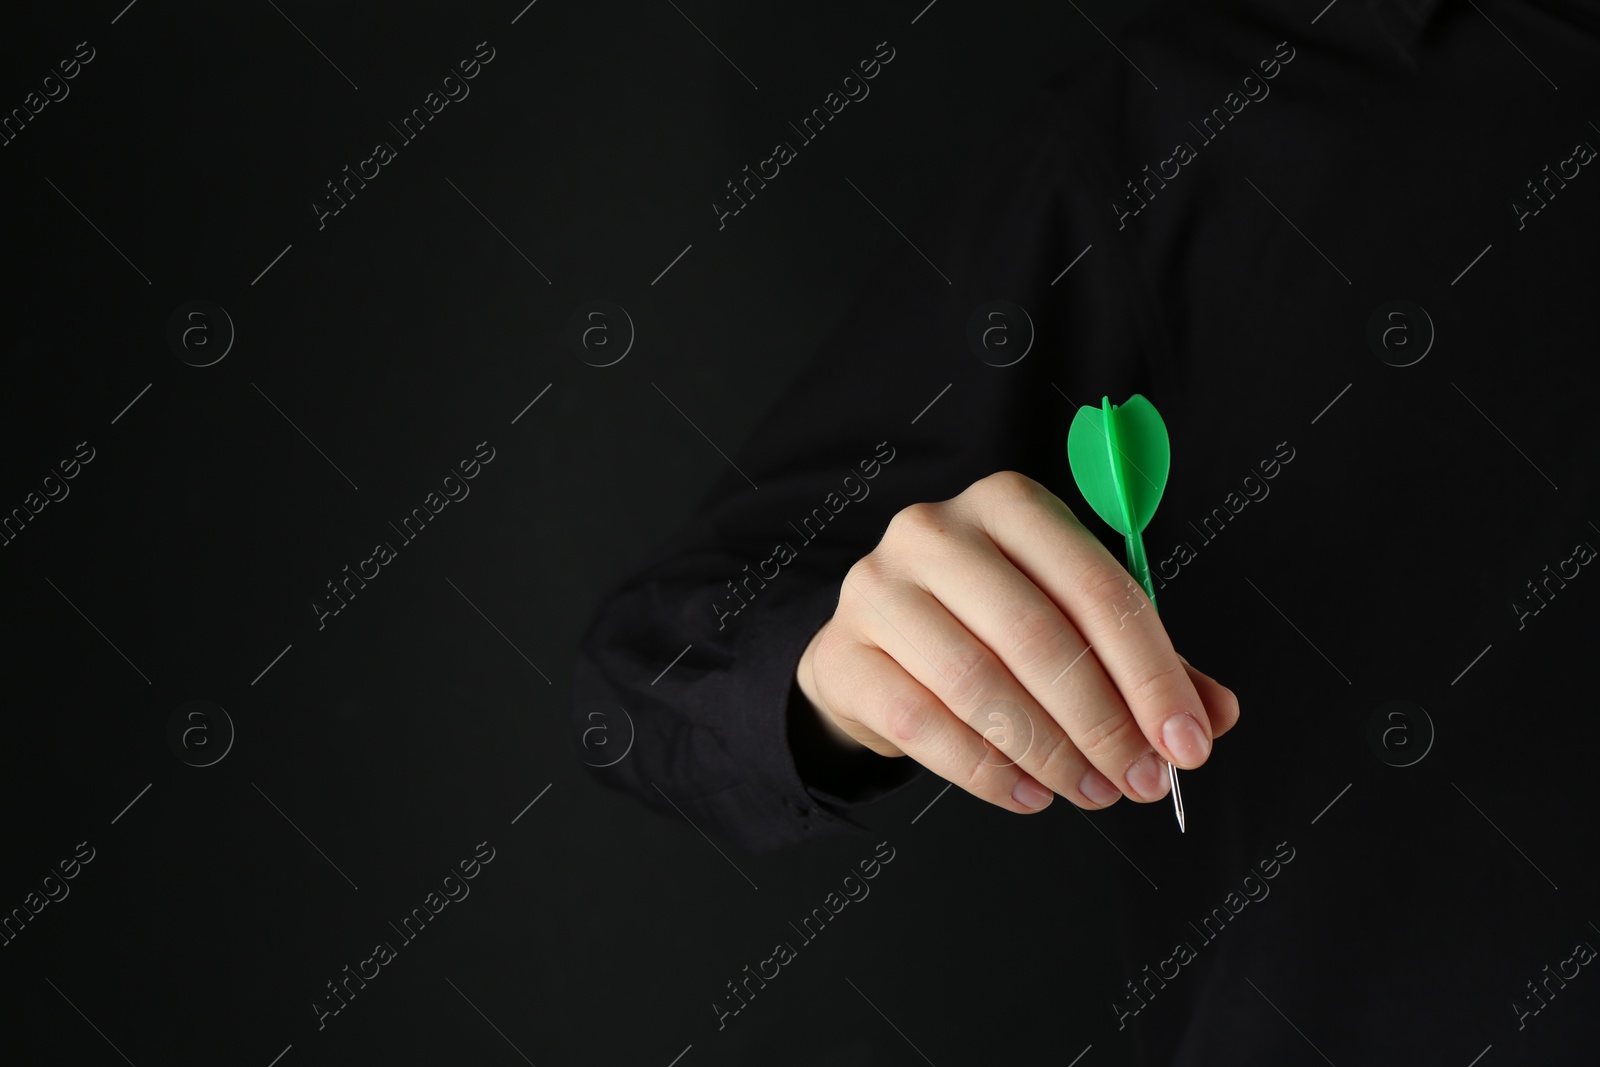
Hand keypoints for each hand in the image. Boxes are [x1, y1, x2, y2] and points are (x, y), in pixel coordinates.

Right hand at [794, 470, 1240, 812]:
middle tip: (1141, 781)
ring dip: (1050, 753)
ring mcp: (879, 589)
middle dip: (1103, 723)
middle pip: (1037, 636)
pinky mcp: (844, 653)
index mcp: (1008, 504)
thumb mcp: (1067, 620)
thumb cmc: (985, 626)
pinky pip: (922, 723)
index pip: (1096, 586)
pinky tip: (1028, 795)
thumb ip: (1140, 661)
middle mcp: (936, 531)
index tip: (1186, 743)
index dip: (1150, 674)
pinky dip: (985, 771)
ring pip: (978, 683)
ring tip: (1092, 792)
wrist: (874, 647)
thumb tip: (1213, 717)